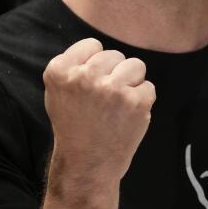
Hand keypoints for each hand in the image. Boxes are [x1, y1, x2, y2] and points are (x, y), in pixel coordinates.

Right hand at [43, 39, 155, 183]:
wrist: (87, 163)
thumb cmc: (74, 126)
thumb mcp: (58, 92)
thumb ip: (75, 65)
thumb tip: (100, 47)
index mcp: (60, 71)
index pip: (92, 45)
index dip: (95, 63)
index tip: (90, 85)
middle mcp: (85, 76)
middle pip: (115, 55)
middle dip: (114, 74)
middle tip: (104, 101)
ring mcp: (112, 89)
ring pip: (136, 66)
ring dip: (131, 83)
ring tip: (118, 105)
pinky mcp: (135, 102)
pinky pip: (148, 87)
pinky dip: (142, 101)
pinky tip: (127, 116)